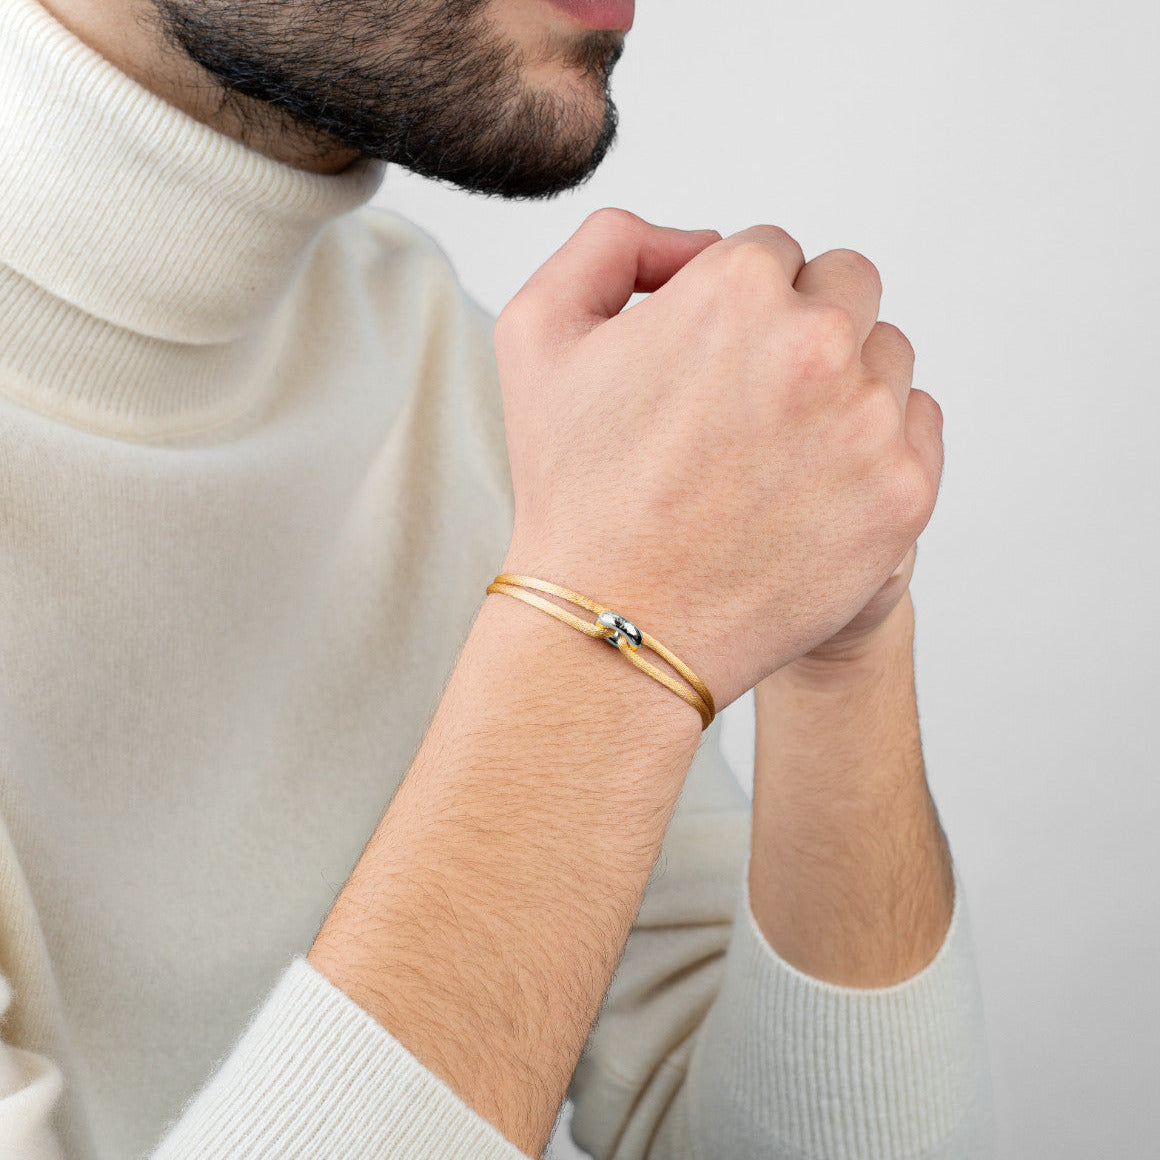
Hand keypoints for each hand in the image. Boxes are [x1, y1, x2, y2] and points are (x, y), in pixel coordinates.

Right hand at [494, 209, 942, 711]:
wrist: (617, 621)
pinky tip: (811, 485)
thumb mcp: (535, 332)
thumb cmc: (573, 489)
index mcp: (738, 288)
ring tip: (773, 453)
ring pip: (887, 357)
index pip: (772, 252)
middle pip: (845, 288)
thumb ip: (609, 245)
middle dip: (801, 326)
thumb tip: (698, 242)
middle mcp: (818, 342)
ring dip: (842, 383)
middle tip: (747, 401)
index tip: (706, 364)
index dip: (732, 308)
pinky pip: (918, 426)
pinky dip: (875, 444)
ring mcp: (870, 420)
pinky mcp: (905, 493)